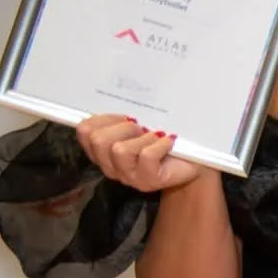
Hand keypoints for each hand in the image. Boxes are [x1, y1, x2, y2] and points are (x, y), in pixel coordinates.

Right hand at [74, 114, 209, 193]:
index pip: (84, 131)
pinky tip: (167, 142)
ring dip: (142, 137)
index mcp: (103, 151)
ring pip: (119, 150)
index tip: (125, 116)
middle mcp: (111, 166)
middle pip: (98, 140)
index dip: (103, 118)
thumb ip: (121, 117)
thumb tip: (116, 97)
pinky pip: (146, 157)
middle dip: (123, 128)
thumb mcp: (139, 125)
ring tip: (155, 136)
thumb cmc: (163, 140)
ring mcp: (129, 177)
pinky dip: (159, 145)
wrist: (193, 162)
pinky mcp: (148, 181)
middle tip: (142, 128)